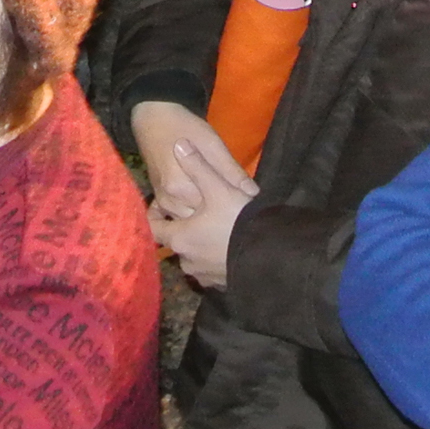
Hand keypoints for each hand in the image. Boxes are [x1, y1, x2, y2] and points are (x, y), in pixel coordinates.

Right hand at [132, 102, 253, 218]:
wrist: (153, 119)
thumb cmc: (184, 127)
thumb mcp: (212, 144)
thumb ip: (231, 171)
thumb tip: (253, 193)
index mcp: (182, 187)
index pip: (214, 211)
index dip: (232, 209)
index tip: (245, 206)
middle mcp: (170, 199)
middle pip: (201, 222)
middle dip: (219, 217)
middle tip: (237, 209)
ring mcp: (163, 201)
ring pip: (190, 222)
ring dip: (206, 219)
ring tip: (223, 209)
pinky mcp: (160, 199)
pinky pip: (178, 217)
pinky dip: (192, 215)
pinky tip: (204, 210)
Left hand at [146, 132, 256, 288]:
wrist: (275, 256)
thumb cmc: (239, 221)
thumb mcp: (219, 187)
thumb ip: (197, 165)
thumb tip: (179, 144)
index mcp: (180, 239)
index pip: (154, 228)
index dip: (155, 215)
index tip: (163, 205)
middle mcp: (188, 262)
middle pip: (176, 242)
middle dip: (182, 228)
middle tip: (194, 213)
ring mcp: (206, 276)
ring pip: (194, 257)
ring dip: (199, 244)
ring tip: (212, 227)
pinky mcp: (224, 285)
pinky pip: (212, 269)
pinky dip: (214, 258)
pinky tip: (227, 245)